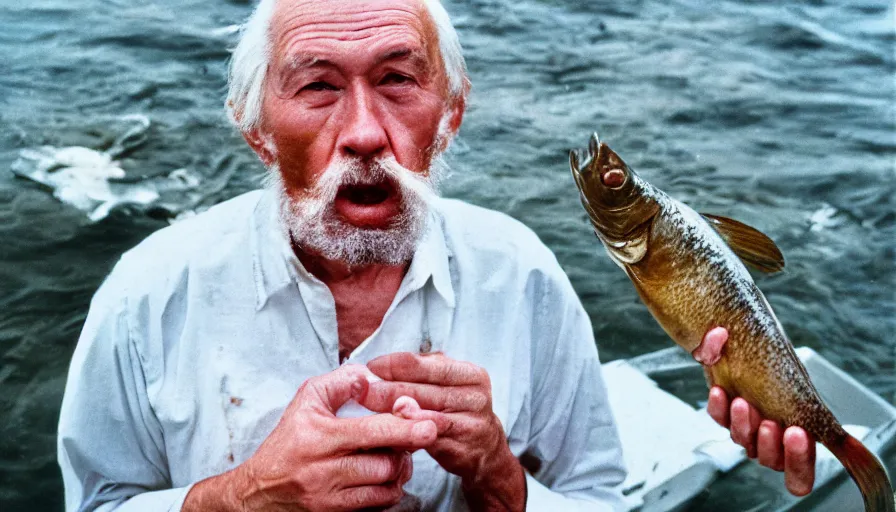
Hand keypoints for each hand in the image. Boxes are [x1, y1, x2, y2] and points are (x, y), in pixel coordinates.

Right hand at [183, 364, 437, 511]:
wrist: (258, 491)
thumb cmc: (288, 441)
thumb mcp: (307, 400)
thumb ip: (341, 382)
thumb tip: (373, 376)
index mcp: (317, 435)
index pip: (371, 432)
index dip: (404, 427)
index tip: (428, 424)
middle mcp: (322, 469)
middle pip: (385, 463)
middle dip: (407, 449)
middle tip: (420, 436)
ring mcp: (328, 497)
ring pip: (385, 486)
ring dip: (400, 470)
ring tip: (398, 455)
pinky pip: (377, 504)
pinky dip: (390, 489)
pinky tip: (386, 476)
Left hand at [362, 352, 525, 511]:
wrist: (485, 450)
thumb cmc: (456, 410)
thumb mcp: (448, 384)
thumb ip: (422, 372)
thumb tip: (380, 366)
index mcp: (471, 374)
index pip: (430, 364)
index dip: (398, 364)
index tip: (371, 366)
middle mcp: (475, 397)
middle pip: (425, 390)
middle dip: (388, 388)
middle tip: (361, 388)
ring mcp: (472, 424)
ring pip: (426, 416)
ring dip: (395, 413)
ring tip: (369, 409)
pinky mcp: (463, 449)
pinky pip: (429, 440)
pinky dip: (406, 436)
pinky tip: (387, 433)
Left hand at [698, 327, 815, 496]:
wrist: (740, 344)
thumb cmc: (774, 358)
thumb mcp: (780, 360)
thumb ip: (763, 358)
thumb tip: (721, 337)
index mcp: (799, 436)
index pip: (799, 473)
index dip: (799, 461)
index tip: (798, 432)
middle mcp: (772, 438)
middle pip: (770, 460)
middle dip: (770, 445)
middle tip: (770, 423)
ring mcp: (746, 428)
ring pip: (742, 441)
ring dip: (742, 425)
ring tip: (741, 403)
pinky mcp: (723, 413)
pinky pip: (718, 418)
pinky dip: (718, 407)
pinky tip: (720, 391)